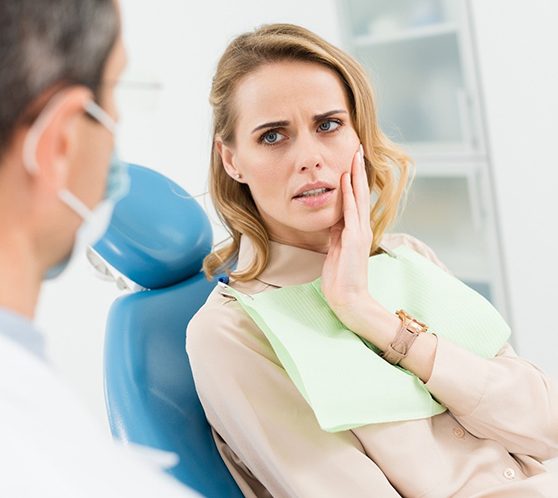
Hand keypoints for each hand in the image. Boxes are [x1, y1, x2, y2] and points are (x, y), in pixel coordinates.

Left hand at [321, 144, 374, 328]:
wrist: (349, 297)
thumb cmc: (341, 276)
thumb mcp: (336, 248)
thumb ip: (336, 231)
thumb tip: (333, 217)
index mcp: (356, 230)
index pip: (356, 199)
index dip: (353, 179)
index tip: (351, 161)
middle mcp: (361, 228)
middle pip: (360, 193)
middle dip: (357, 171)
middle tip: (357, 149)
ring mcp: (359, 233)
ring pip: (358, 198)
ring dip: (355, 177)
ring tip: (355, 157)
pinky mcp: (354, 240)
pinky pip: (350, 214)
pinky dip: (349, 196)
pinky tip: (346, 182)